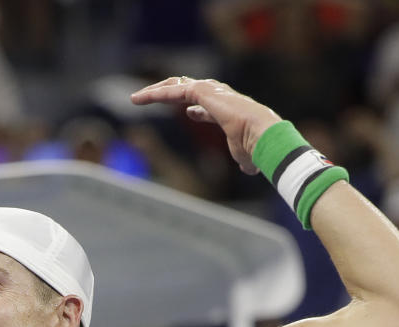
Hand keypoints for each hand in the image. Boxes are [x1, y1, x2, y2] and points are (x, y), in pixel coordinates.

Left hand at [130, 77, 279, 174]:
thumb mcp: (243, 154)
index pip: (208, 104)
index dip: (196, 107)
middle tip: (148, 98)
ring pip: (175, 86)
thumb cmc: (255, 147)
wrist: (262, 135)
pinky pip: (172, 92)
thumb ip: (244, 159)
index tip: (189, 111)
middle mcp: (219, 95)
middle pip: (187, 89)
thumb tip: (250, 168)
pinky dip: (154, 95)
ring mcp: (210, 91)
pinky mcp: (201, 92)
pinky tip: (139, 100)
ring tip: (136, 99)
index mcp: (228, 109)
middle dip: (168, 92)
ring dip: (155, 92)